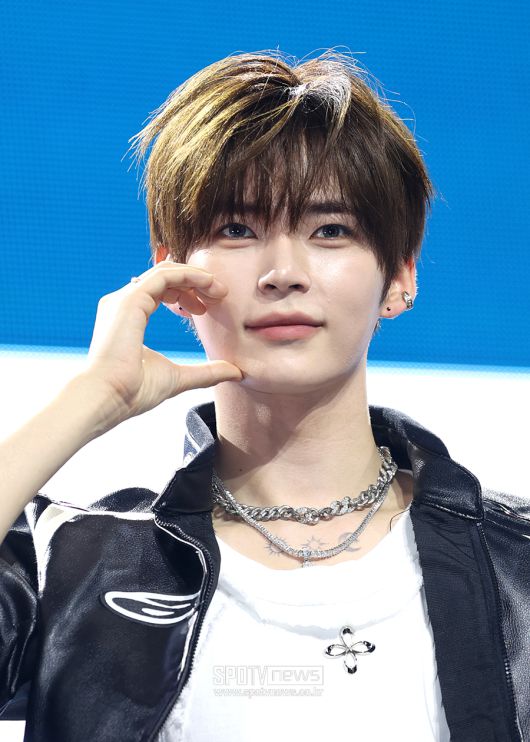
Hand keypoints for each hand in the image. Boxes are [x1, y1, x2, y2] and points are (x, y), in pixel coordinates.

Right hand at [81, 257, 241, 429]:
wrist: (108, 398)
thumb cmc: (134, 392)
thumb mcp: (179, 378)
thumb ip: (206, 372)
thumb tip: (236, 372)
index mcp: (130, 316)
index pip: (160, 290)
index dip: (188, 293)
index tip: (208, 308)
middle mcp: (124, 303)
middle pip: (165, 278)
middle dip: (195, 283)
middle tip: (220, 296)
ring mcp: (125, 299)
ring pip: (165, 271)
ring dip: (196, 276)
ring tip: (218, 292)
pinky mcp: (131, 299)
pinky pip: (165, 274)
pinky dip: (189, 274)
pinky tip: (208, 284)